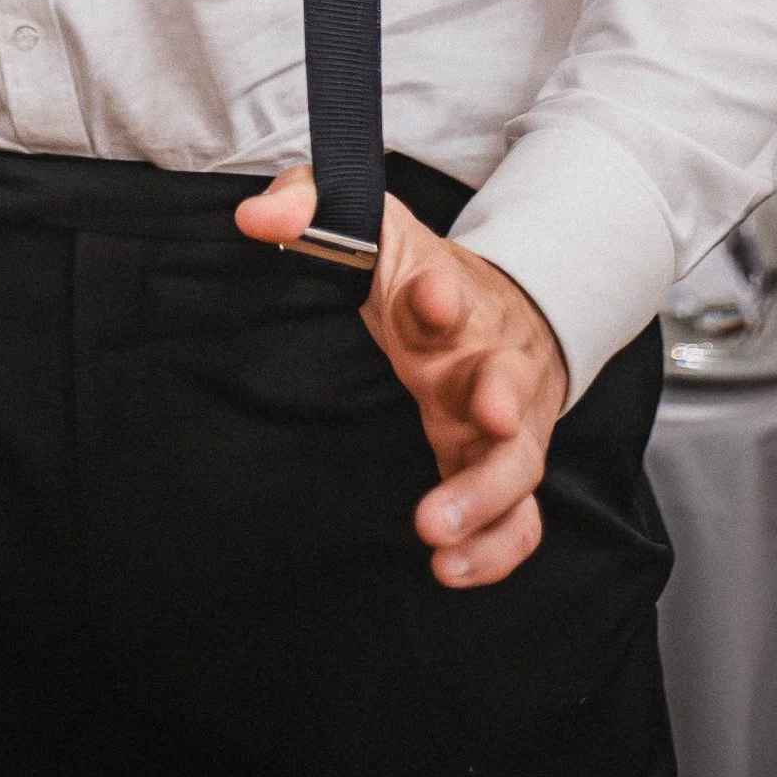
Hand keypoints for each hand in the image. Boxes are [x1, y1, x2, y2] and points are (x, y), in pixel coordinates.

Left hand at [235, 167, 567, 587]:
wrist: (503, 311)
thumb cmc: (418, 276)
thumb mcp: (367, 225)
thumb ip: (309, 206)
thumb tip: (254, 219)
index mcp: (445, 297)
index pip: (447, 288)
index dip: (440, 294)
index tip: (428, 298)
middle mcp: (483, 361)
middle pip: (504, 379)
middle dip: (498, 398)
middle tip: (484, 416)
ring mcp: (502, 422)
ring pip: (518, 461)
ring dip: (487, 495)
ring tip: (435, 530)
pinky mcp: (504, 470)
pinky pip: (522, 518)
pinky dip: (499, 548)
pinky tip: (451, 570)